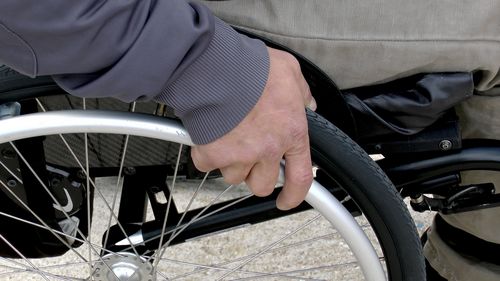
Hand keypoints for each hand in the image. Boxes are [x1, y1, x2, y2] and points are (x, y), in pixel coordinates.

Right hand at [191, 47, 315, 209]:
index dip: (294, 195)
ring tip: (226, 137)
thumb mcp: (289, 72)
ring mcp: (240, 155)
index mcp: (291, 133)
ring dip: (230, 162)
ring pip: (234, 176)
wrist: (217, 68)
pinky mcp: (213, 155)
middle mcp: (268, 150)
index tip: (286, 200)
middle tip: (247, 156)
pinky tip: (208, 134)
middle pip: (262, 185)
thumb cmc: (253, 68)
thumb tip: (307, 102)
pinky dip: (206, 153)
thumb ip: (301, 92)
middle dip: (254, 175)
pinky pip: (208, 165)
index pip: (300, 177)